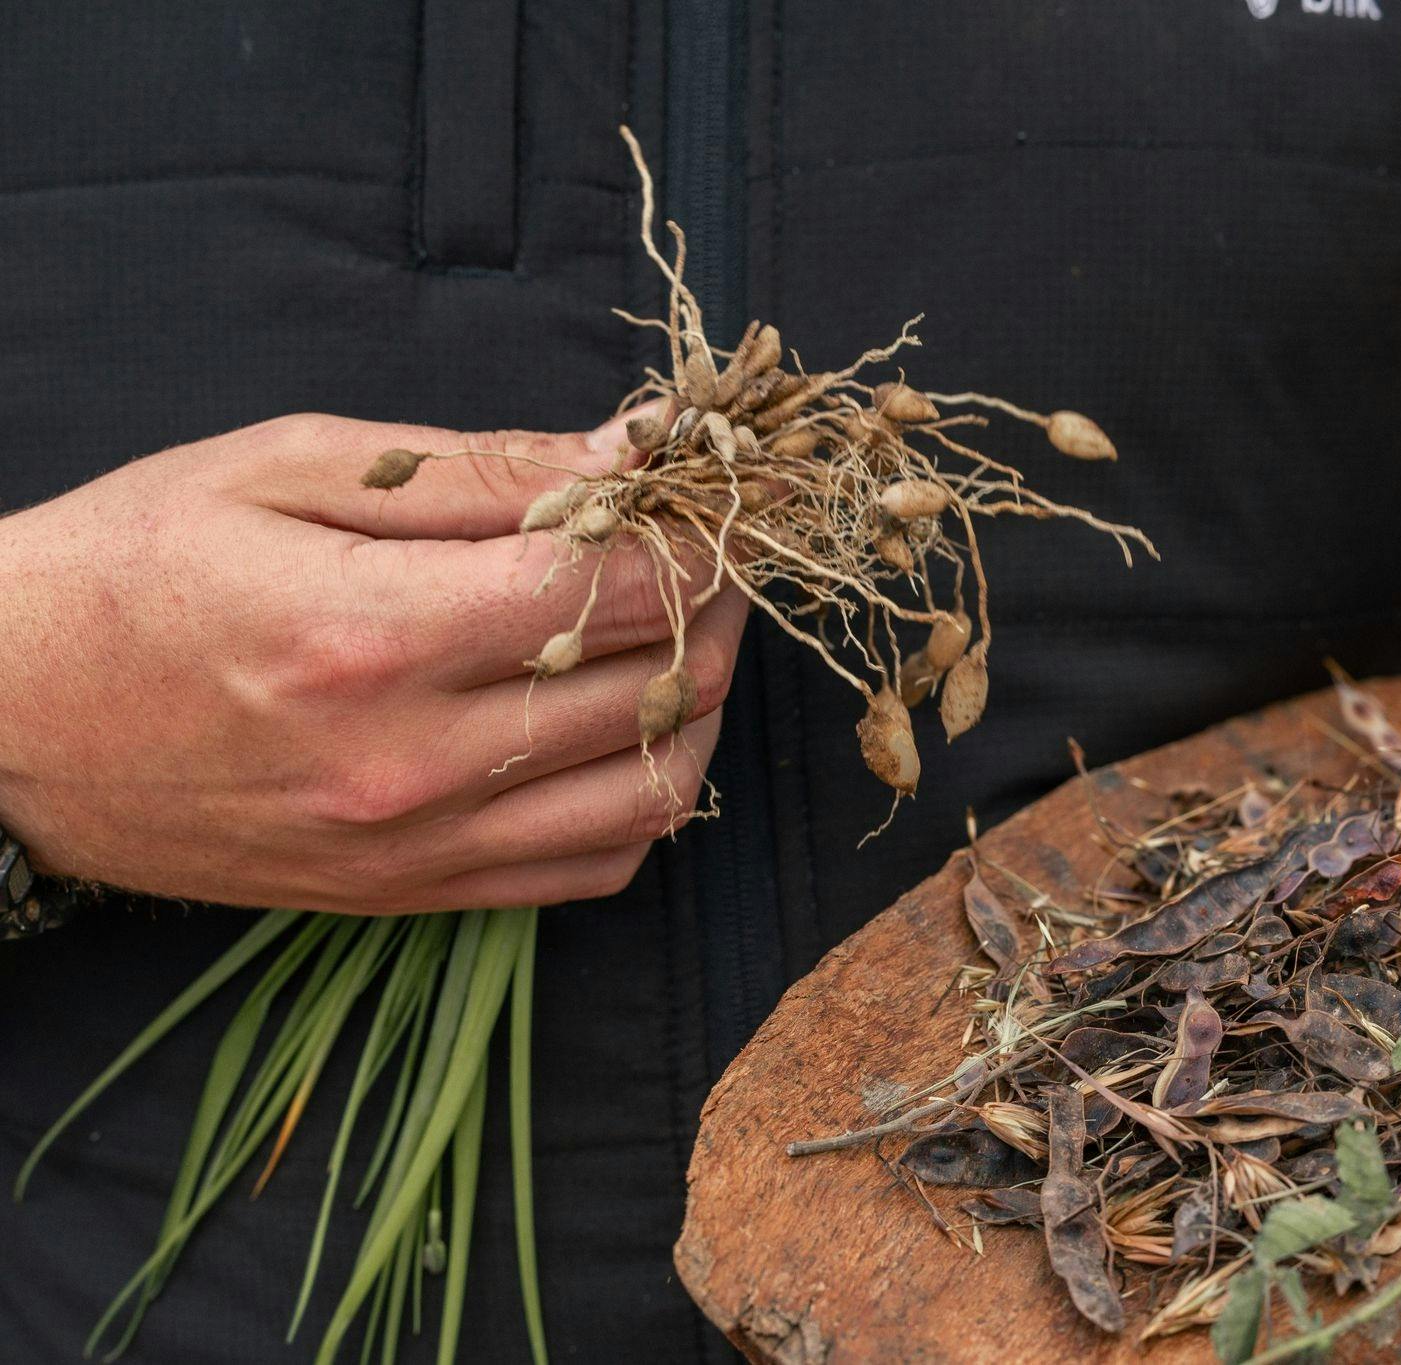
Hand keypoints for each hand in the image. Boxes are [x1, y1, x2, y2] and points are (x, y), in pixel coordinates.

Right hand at [0, 411, 738, 911]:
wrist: (3, 713)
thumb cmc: (133, 566)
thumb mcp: (287, 468)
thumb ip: (480, 467)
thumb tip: (630, 451)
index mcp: (376, 632)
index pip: (616, 585)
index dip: (692, 532)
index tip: (704, 496)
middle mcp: (410, 761)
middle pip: (658, 685)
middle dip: (715, 602)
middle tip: (708, 549)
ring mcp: (415, 846)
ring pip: (655, 792)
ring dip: (705, 704)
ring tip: (685, 633)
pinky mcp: (409, 895)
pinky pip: (595, 867)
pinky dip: (648, 798)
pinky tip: (627, 729)